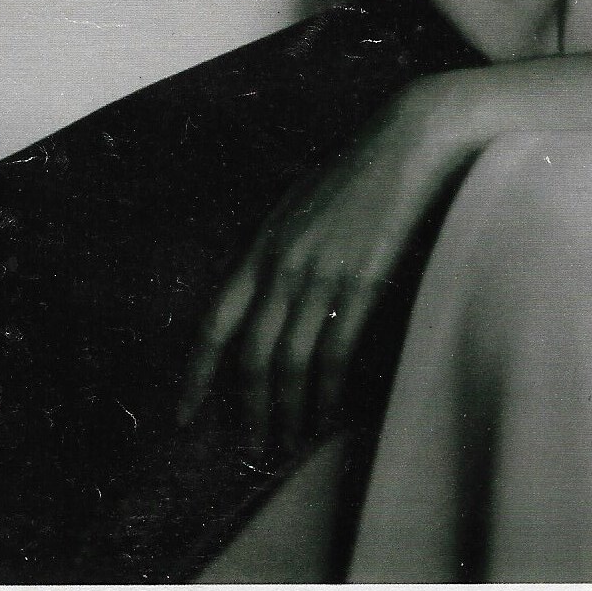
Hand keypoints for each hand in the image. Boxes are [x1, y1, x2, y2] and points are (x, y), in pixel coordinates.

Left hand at [176, 74, 481, 456]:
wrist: (407, 143)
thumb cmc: (355, 172)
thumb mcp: (296, 206)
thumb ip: (274, 251)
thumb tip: (259, 297)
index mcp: (261, 247)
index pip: (215, 324)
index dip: (197, 374)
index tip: (184, 415)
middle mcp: (284, 266)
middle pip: (253, 354)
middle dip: (249, 408)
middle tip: (251, 447)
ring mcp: (324, 275)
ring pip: (292, 360)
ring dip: (289, 408)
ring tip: (289, 441)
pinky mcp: (366, 282)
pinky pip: (337, 350)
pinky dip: (329, 388)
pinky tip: (328, 412)